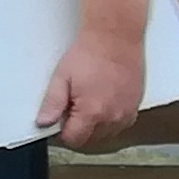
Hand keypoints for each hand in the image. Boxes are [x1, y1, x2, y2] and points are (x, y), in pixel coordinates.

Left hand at [40, 31, 147, 154]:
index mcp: (92, 113)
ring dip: (95, 125)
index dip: (63, 131)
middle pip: (90, 139)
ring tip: (88, 100)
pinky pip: (120, 125)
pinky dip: (110, 120)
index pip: (74, 140)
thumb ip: (52, 103)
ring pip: (105, 134)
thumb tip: (44, 122)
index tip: (60, 118)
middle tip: (73, 104)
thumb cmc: (90, 54)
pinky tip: (102, 101)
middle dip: (78, 128)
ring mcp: (126, 113)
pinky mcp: (135, 107)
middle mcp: (112, 117)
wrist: (115, 38)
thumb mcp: (61, 77)